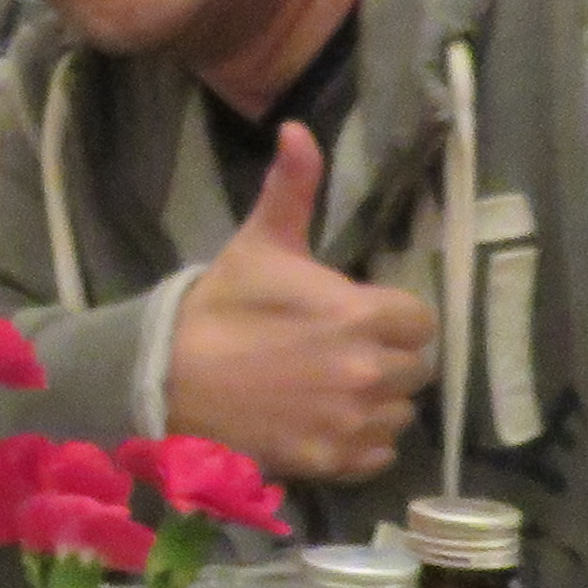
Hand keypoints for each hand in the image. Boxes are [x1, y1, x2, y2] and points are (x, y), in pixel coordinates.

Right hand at [166, 123, 436, 481]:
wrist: (166, 378)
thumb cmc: (219, 307)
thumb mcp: (259, 242)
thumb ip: (293, 186)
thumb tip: (298, 126)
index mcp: (361, 315)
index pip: (421, 321)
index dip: (395, 318)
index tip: (365, 318)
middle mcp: (367, 372)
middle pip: (416, 370)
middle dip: (390, 359)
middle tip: (348, 354)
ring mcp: (350, 422)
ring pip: (400, 414)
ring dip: (379, 403)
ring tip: (338, 391)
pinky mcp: (331, 461)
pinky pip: (378, 455)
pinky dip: (361, 443)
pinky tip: (329, 423)